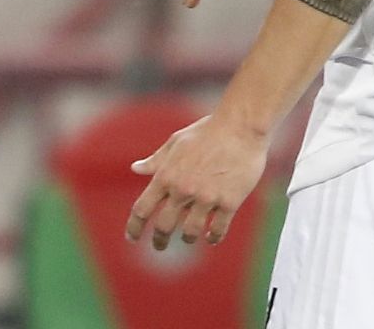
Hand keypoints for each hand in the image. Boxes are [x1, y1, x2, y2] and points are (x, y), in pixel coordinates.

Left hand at [126, 113, 269, 249]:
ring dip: (188, 238)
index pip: (142, 209)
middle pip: (164, 226)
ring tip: (188, 238)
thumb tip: (135, 168)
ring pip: (191, 232)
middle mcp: (183, 190)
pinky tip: (212, 237)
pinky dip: (213, 236)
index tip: (132, 238)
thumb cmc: (208, 131)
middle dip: (160, 240)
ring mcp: (206, 197)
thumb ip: (156, 160)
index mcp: (166, 175)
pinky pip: (218, 228)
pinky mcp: (229, 201)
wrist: (241, 126)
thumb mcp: (176, 142)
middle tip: (159, 246)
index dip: (134, 227)